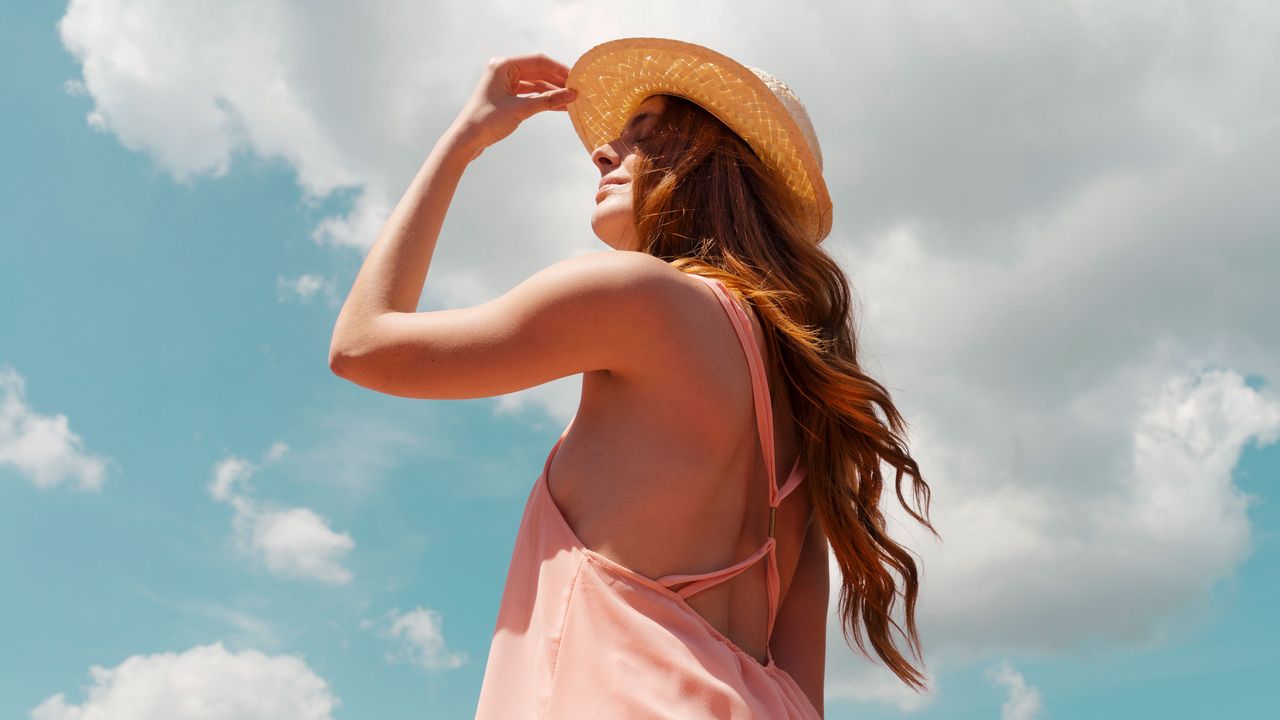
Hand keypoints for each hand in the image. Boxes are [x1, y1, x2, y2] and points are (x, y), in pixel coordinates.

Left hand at [449, 53, 576, 157]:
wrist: (466, 139)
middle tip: (576, 90)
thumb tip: (572, 95)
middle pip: (537, 72)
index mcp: (503, 66)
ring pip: (534, 84)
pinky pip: (529, 95)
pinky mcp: (505, 97)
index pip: (538, 61)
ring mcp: (504, 84)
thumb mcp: (521, 109)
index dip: (558, 69)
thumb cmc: (487, 121)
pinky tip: (558, 106)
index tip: (576, 78)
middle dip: (557, 82)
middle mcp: (503, 71)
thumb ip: (547, 101)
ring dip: (551, 92)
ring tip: (570, 100)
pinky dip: (542, 100)